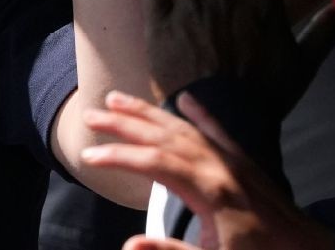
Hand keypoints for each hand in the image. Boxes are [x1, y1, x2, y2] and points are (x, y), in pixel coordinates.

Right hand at [82, 91, 334, 249]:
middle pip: (163, 138)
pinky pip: (219, 132)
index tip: (89, 156)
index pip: (153, 164)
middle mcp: (218, 168)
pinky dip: (201, 114)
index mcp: (209, 192)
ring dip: (149, 113)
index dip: (118, 157)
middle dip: (124, 125)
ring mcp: (232, 162)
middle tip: (90, 116)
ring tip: (118, 99)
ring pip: (184, 128)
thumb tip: (128, 245)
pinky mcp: (245, 165)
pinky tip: (185, 99)